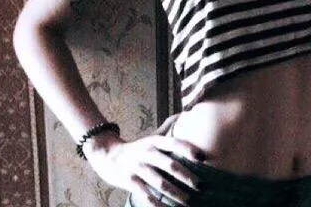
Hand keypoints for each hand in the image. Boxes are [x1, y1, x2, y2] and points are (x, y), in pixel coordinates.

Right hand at [84, 131, 204, 206]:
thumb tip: (185, 113)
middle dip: (186, 176)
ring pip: (159, 182)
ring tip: (188, 201)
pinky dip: (156, 203)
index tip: (202, 157)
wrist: (108, 156)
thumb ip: (168, 127)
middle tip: (200, 185)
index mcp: (155, 141)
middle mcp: (147, 152)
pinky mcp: (129, 181)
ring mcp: (137, 167)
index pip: (174, 143)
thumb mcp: (152, 136)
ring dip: (175, 193)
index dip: (187, 149)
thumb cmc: (138, 148)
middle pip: (169, 164)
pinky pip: (145, 194)